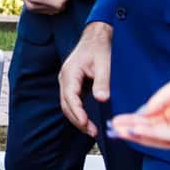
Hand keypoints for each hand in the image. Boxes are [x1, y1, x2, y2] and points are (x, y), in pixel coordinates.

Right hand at [57, 22, 112, 137]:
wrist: (96, 38)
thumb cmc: (100, 49)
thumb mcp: (104, 64)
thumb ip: (102, 81)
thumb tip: (102, 99)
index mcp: (70, 73)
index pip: (70, 97)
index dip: (77, 112)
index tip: (86, 123)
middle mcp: (65, 78)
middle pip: (66, 104)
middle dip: (77, 120)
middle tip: (92, 132)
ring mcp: (67, 82)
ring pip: (68, 104)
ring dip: (77, 118)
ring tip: (91, 130)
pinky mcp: (73, 84)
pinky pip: (72, 101)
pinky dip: (78, 111)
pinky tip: (88, 119)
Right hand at [110, 70, 169, 148]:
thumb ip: (158, 100)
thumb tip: (141, 112)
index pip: (150, 117)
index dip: (133, 119)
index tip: (116, 120)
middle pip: (149, 129)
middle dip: (129, 129)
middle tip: (110, 129)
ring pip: (155, 137)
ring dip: (136, 135)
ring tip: (117, 132)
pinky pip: (167, 138)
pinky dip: (149, 135)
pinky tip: (134, 131)